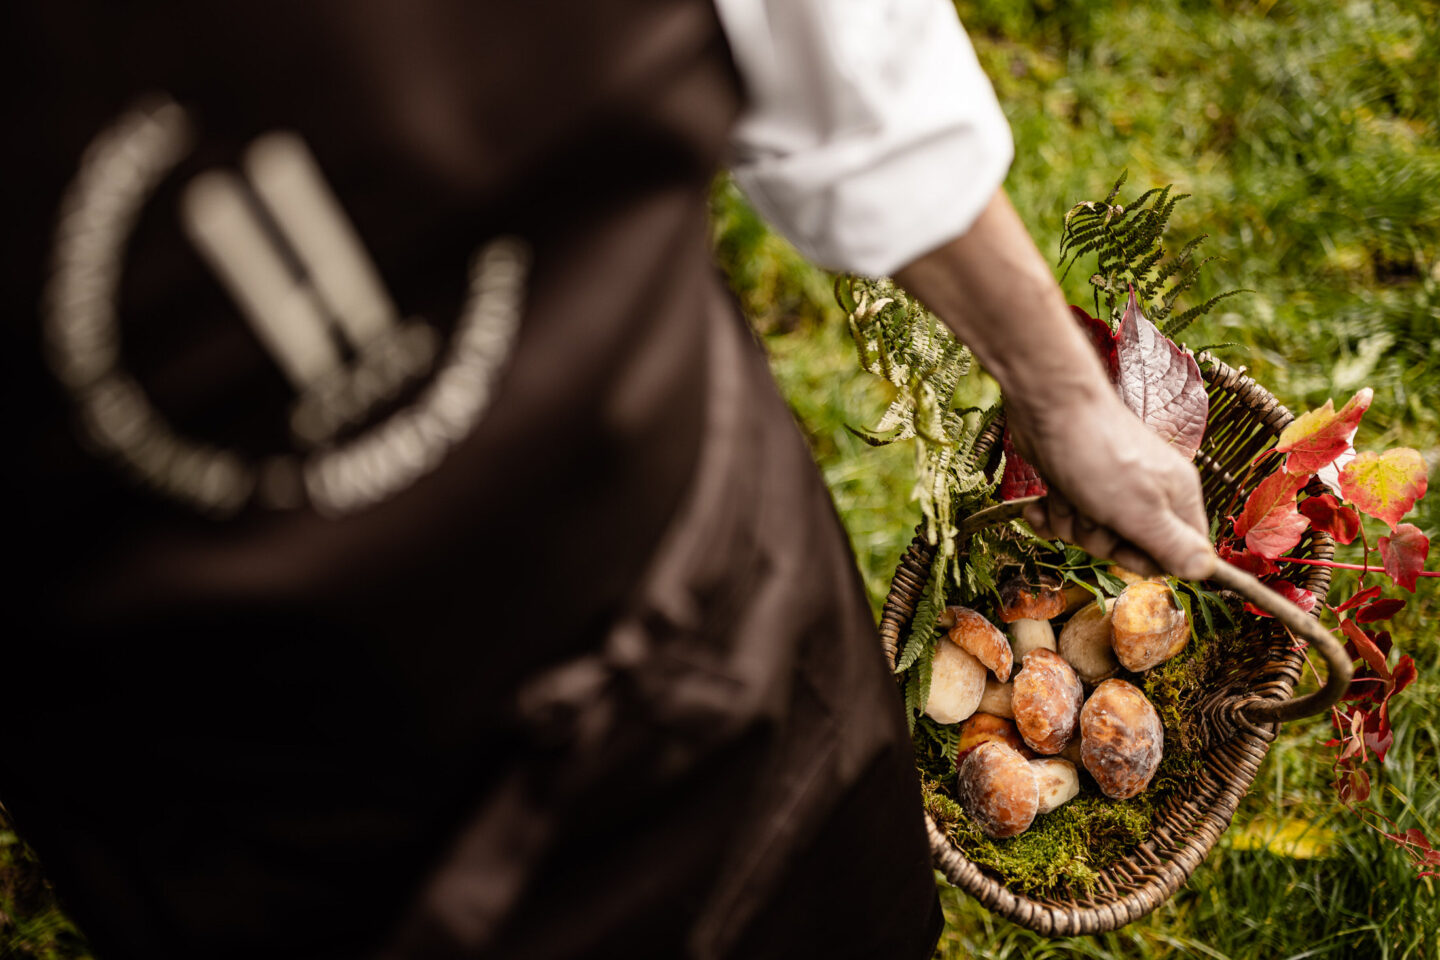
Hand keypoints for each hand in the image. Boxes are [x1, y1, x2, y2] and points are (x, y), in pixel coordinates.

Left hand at [1007, 389, 1214, 579]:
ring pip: (1090, 534)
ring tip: (1071, 494)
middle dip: (1099, 538)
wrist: (1049, 405)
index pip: (1178, 554)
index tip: (1126, 543)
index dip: (1146, 559)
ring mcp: (1110, 486)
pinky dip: (1049, 513)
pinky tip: (1043, 502)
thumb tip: (1206, 571)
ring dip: (1071, 521)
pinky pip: (1064, 519)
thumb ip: (1174, 546)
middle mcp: (1148, 492)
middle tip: (1094, 512)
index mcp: (1177, 497)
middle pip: (1126, 548)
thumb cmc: (1100, 455)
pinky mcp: (1077, 482)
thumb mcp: (1141, 511)